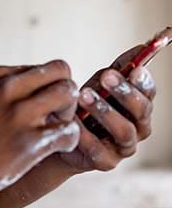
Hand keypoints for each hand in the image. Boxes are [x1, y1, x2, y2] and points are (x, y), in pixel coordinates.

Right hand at [0, 60, 79, 199]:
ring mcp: (20, 113)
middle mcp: (10, 88)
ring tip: (56, 130)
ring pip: (69, 94)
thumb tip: (37, 85)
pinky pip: (70, 130)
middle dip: (66, 93)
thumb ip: (8, 87)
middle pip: (62, 71)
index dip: (51, 86)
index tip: (43, 105)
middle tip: (56, 115)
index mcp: (0, 76)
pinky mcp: (30, 141)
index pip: (46, 66)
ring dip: (70, 114)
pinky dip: (70, 141)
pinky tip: (55, 148)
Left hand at [58, 46, 155, 172]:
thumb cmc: (86, 105)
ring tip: (84, 95)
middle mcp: (137, 128)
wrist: (59, 133)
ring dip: (105, 111)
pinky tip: (74, 121)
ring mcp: (123, 147)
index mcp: (138, 107)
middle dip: (125, 92)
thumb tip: (141, 46)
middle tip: (106, 77)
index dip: (143, 82)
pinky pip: (99, 149)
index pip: (148, 93)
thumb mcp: (100, 83)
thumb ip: (120, 67)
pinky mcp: (105, 162)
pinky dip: (86, 134)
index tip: (134, 69)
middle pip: (142, 111)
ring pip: (125, 131)